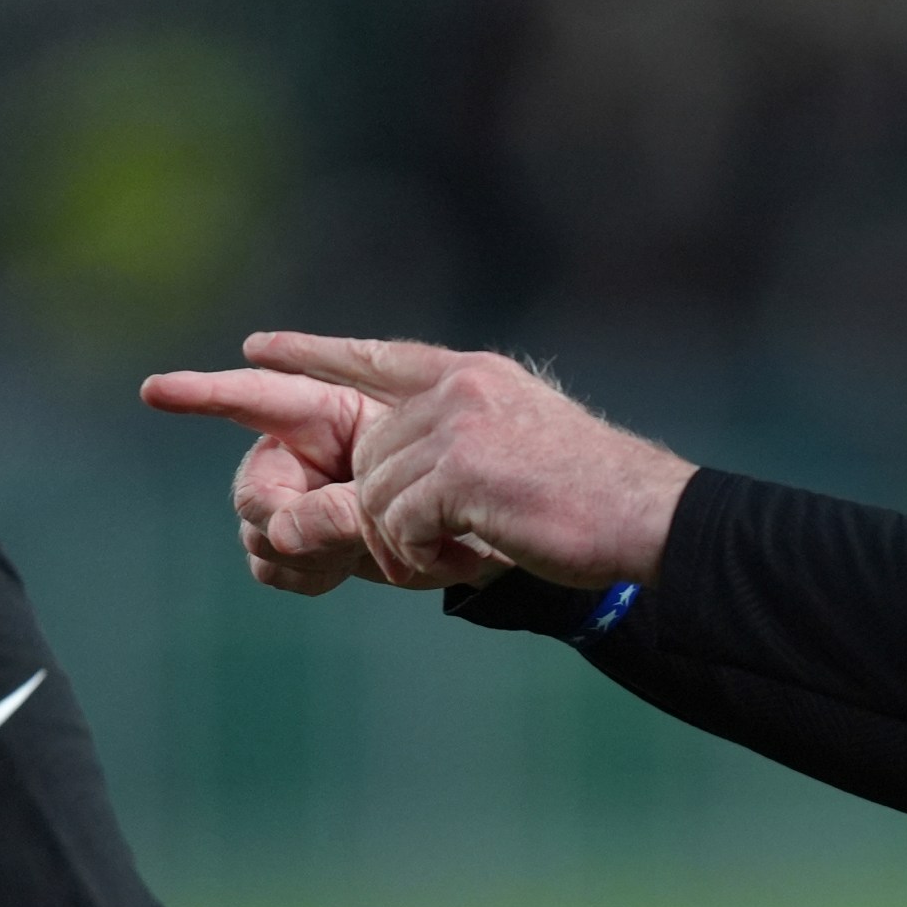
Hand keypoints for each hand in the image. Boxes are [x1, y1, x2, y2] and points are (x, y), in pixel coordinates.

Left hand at [145, 334, 697, 592]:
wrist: (650, 517)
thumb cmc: (600, 497)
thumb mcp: (527, 440)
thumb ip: (466, 434)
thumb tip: (401, 457)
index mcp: (477, 376)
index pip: (379, 357)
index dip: (314, 352)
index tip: (257, 349)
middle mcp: (461, 390)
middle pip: (370, 452)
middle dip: (388, 509)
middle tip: (444, 545)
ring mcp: (459, 427)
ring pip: (377, 494)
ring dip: (410, 540)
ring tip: (469, 551)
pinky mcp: (461, 472)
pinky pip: (396, 526)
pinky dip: (422, 556)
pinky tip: (472, 557)